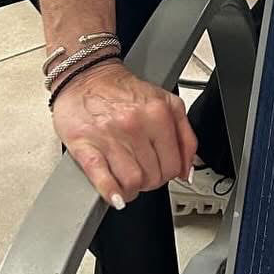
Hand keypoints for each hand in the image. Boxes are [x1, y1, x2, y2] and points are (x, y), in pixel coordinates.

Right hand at [51, 59, 196, 207]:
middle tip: (143, 175)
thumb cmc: (123, 92)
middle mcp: (135, 124)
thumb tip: (187, 171)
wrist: (85, 76)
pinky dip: (111, 193)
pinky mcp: (85, 145)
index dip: (169, 174)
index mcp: (158, 113)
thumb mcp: (167, 103)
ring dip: (132, 190)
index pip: (174, 164)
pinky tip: (115, 197)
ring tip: (128, 184)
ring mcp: (109, 136)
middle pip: (153, 176)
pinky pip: (102, 178)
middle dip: (150, 182)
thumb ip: (185, 136)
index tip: (161, 171)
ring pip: (132, 181)